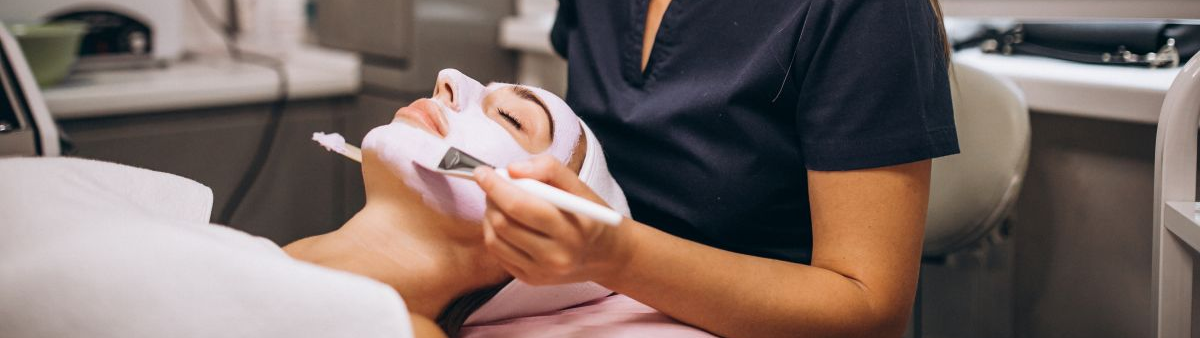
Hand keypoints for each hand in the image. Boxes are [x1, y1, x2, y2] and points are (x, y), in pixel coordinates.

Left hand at [473, 155, 632, 284]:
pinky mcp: (530, 279)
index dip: (495, 186)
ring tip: (502, 203)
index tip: (482, 172)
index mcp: (571, 229)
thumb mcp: (579, 187)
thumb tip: (512, 169)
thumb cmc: (590, 215)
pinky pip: (497, 253)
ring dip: (490, 215)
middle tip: (494, 185)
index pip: (520, 206)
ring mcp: (541, 272)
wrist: (607, 255)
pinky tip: (508, 223)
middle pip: (503, 223)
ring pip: (494, 239)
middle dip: (491, 198)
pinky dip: (495, 233)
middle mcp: (556, 256)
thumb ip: (548, 169)